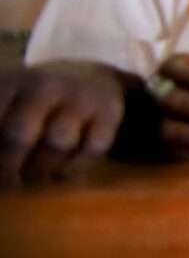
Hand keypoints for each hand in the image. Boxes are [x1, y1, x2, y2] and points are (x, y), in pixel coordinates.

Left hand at [0, 63, 125, 185]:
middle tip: (10, 180)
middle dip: (10, 166)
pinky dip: (76, 167)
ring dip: (44, 170)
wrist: (87, 77)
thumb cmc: (34, 104)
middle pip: (20, 135)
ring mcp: (80, 97)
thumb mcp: (7, 105)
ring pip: (59, 143)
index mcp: (12, 84)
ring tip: (36, 178)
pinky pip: (93, 148)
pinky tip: (63, 172)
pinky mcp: (109, 111)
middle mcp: (45, 86)